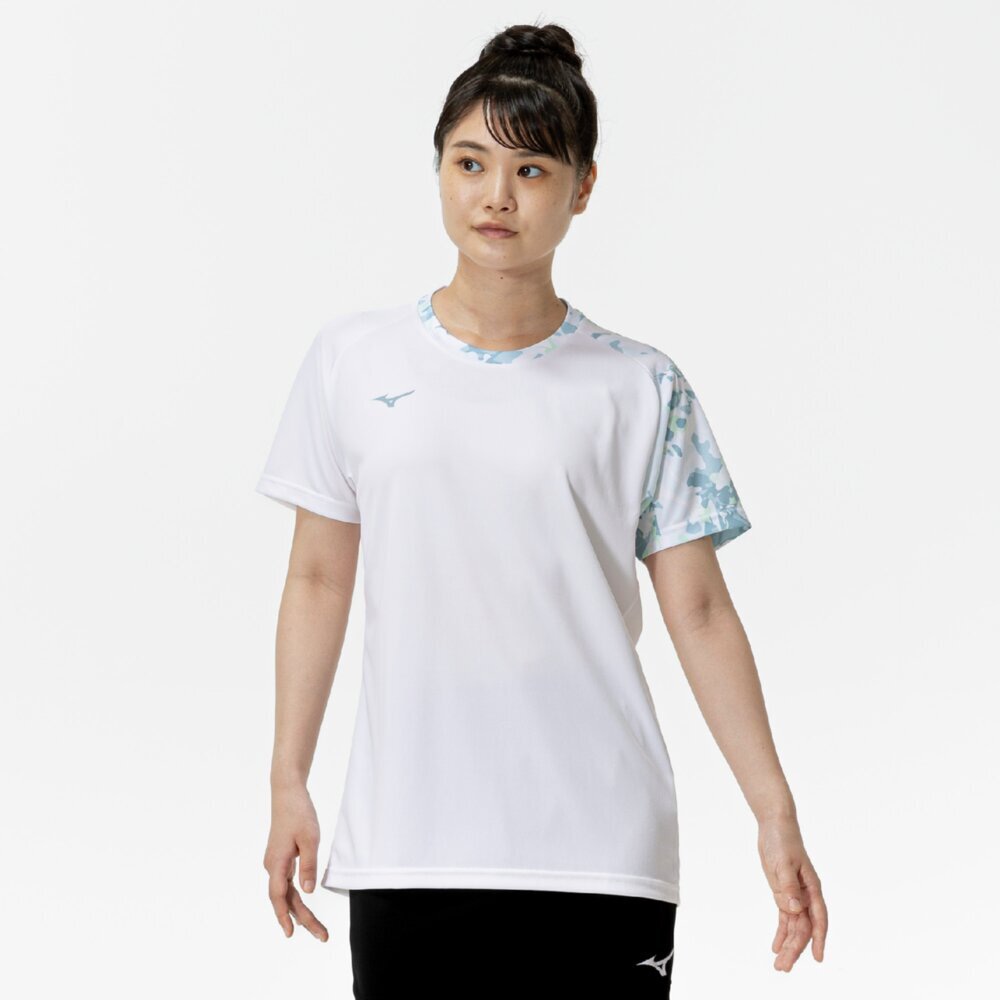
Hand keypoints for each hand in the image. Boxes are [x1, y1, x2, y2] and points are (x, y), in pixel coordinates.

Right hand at [263, 784, 328, 941]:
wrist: (287, 793)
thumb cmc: (299, 813)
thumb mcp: (310, 838)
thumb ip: (308, 865)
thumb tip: (308, 892)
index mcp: (277, 863)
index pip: (280, 897)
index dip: (285, 917)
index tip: (291, 934)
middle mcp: (272, 866)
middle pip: (285, 899)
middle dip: (302, 919)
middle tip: (322, 935)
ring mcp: (275, 862)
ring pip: (286, 893)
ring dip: (299, 910)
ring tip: (316, 928)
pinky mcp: (280, 858)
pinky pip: (286, 884)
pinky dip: (295, 897)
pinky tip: (303, 907)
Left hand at [757, 813, 826, 971]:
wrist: (775, 825)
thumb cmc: (782, 841)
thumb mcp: (783, 862)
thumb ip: (788, 886)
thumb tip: (794, 909)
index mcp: (811, 887)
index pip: (818, 918)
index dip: (818, 939)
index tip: (817, 957)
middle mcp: (806, 895)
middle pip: (803, 927)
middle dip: (795, 949)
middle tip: (784, 968)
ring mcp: (795, 895)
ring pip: (794, 926)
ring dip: (787, 945)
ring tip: (779, 965)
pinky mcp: (783, 893)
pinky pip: (784, 917)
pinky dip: (781, 932)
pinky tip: (776, 947)